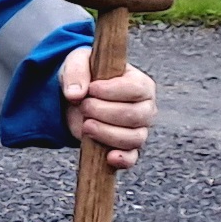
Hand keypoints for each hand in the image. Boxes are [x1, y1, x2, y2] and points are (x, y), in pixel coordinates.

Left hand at [61, 47, 156, 169]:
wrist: (77, 98)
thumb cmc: (85, 76)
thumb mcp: (77, 62)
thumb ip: (76, 71)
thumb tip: (75, 94)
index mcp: (140, 83)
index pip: (136, 89)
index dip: (111, 91)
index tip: (91, 89)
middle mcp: (145, 108)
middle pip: (134, 115)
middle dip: (103, 112)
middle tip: (84, 105)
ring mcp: (138, 130)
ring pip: (133, 138)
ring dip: (106, 133)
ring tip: (86, 125)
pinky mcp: (126, 148)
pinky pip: (132, 158)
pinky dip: (122, 159)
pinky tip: (109, 157)